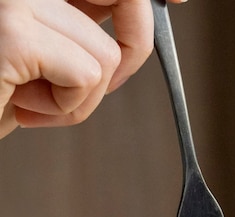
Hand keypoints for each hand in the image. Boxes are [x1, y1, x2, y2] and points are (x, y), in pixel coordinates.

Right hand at [0, 0, 185, 137]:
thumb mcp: (42, 52)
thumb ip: (79, 26)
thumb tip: (137, 22)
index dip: (142, 2)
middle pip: (126, 0)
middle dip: (133, 48)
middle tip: (97, 80)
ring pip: (108, 54)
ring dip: (80, 96)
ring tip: (32, 97)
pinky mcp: (13, 31)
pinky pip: (88, 77)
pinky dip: (67, 109)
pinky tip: (25, 107)